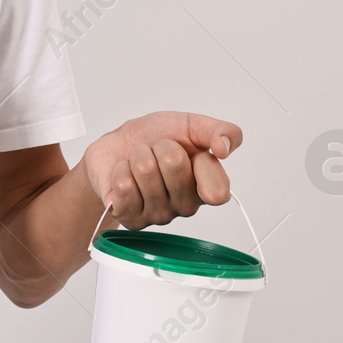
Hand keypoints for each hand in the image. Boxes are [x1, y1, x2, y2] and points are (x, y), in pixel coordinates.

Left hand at [80, 111, 241, 229]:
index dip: (201, 162)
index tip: (194, 153)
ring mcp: (157, 215)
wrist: (118, 144)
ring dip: (137, 155)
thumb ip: (220, 131)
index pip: (217, 190)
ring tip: (139, 161)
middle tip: (156, 151)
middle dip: (160, 145)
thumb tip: (224, 148)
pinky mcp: (130, 218)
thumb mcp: (191, 125)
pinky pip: (124, 185)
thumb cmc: (157, 137)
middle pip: (173, 163)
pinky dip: (120, 169)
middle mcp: (185, 207)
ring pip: (145, 169)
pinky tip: (125, 174)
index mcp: (208, 188)